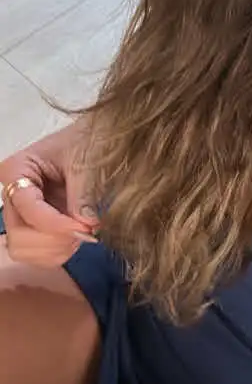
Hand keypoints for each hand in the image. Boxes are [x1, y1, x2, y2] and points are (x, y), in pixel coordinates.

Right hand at [0, 122, 98, 267]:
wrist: (98, 138)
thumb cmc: (88, 140)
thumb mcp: (86, 162)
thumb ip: (83, 195)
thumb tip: (86, 227)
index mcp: (17, 169)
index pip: (28, 208)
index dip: (54, 224)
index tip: (83, 228)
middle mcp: (13, 194)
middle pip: (18, 235)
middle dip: (53, 239)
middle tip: (86, 232)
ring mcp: (22, 213)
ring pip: (24, 250)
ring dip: (56, 249)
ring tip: (84, 232)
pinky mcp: (35, 227)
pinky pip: (37, 254)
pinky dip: (59, 252)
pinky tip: (78, 236)